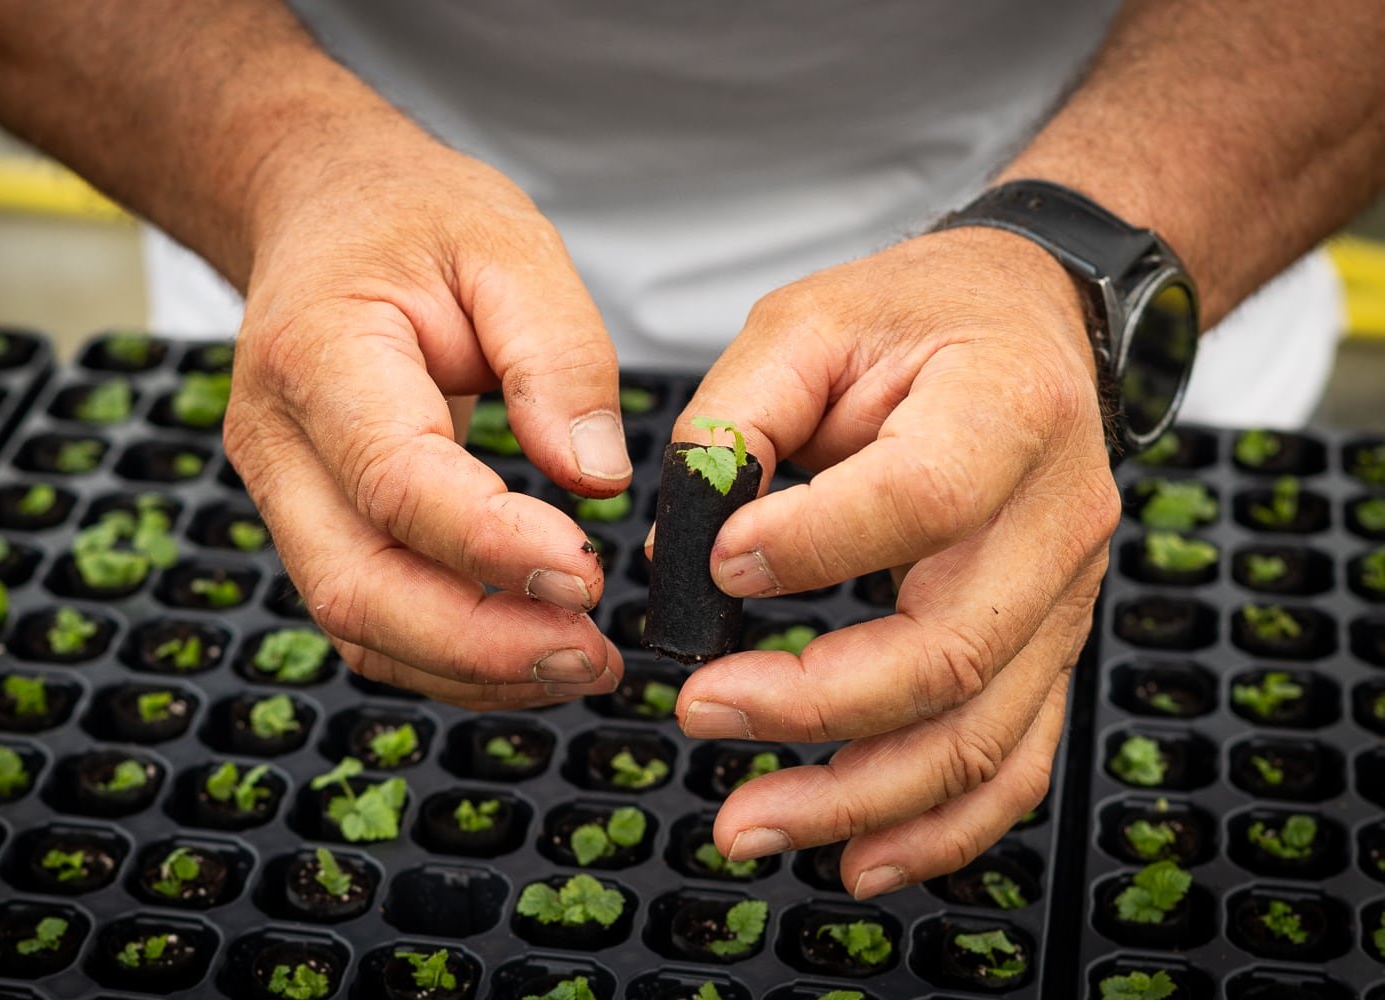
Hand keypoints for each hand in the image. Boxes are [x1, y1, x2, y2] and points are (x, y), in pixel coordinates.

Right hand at [224, 113, 627, 708]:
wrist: (325, 215)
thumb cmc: (413, 222)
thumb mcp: (507, 245)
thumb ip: (556, 356)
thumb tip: (596, 478)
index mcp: (318, 354)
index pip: (395, 479)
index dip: (489, 543)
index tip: (586, 571)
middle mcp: (279, 443)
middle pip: (355, 586)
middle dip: (477, 644)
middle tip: (589, 654)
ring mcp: (286, 497)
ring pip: (358, 624)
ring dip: (469, 668)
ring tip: (578, 664)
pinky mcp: (317, 527)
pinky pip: (373, 619)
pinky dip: (451, 655)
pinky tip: (531, 651)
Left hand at [665, 226, 1120, 896]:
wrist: (1030, 325)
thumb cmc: (917, 319)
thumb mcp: (808, 323)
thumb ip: (737, 422)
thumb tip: (683, 552)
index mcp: (1004, 408)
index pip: (922, 500)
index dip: (816, 548)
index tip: (718, 569)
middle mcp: (1058, 515)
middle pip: (951, 650)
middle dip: (814, 705)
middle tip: (700, 712)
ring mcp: (1065, 596)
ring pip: (979, 734)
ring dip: (860, 799)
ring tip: (750, 825)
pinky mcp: (1047, 646)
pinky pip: (1012, 762)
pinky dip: (937, 828)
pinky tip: (857, 859)